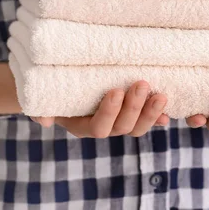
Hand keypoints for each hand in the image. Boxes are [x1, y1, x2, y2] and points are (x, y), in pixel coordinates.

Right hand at [31, 81, 168, 137]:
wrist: (63, 82)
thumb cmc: (52, 90)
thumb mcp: (42, 98)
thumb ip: (40, 109)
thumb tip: (45, 123)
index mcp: (84, 125)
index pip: (99, 127)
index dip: (109, 112)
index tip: (115, 91)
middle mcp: (104, 127)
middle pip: (124, 128)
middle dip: (135, 108)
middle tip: (141, 83)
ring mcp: (121, 121)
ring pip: (138, 127)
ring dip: (151, 112)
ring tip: (160, 95)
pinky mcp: (134, 113)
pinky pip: (149, 119)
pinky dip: (160, 116)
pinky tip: (168, 109)